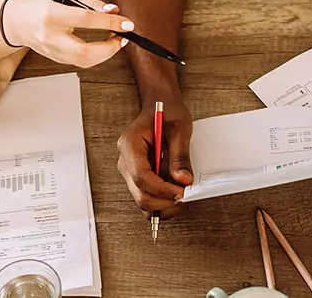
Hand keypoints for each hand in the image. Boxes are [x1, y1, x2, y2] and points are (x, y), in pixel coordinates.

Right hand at [3, 0, 132, 67]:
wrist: (16, 21)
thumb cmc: (43, 5)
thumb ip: (91, 3)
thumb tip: (114, 11)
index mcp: (52, 14)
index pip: (86, 20)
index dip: (110, 22)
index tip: (127, 23)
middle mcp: (50, 36)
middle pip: (84, 52)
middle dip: (110, 48)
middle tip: (123, 37)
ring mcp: (51, 51)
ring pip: (84, 62)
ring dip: (106, 54)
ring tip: (115, 40)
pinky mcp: (55, 59)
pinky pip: (80, 62)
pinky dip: (96, 56)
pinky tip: (103, 46)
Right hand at [115, 100, 192, 217]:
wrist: (160, 105)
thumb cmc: (167, 111)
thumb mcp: (179, 127)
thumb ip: (180, 155)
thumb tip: (183, 180)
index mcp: (130, 144)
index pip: (141, 176)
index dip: (162, 189)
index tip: (182, 192)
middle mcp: (125, 161)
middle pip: (140, 194)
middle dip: (164, 201)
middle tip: (186, 197)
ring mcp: (130, 171)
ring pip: (142, 200)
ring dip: (164, 206)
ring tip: (183, 197)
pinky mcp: (138, 178)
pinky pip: (147, 197)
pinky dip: (162, 203)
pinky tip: (176, 195)